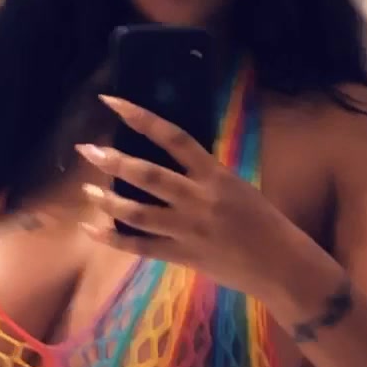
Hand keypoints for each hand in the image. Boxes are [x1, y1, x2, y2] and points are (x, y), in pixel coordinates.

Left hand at [76, 94, 291, 302]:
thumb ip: (202, 174)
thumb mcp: (236, 186)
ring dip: (107, 200)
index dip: (140, 117)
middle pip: (147, 175)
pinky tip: (90, 228)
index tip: (111, 102)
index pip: (172, 136)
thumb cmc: (263, 221)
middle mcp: (197, 199)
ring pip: (137, 213)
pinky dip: (112, 238)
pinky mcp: (181, 256)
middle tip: (86, 149)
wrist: (280, 264)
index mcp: (214, 174)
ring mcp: (187, 229)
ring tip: (86, 189)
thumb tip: (166, 158)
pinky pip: (140, 247)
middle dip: (113, 161)